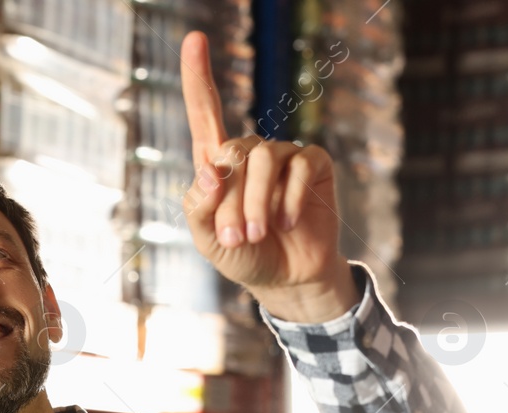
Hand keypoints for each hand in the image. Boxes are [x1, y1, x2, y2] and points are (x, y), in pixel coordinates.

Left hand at [179, 30, 358, 321]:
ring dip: (256, 204)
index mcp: (218, 163)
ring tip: (257, 236)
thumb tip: (209, 169)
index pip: (205, 113)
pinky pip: (300, 168)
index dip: (198, 76)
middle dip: (231, 200)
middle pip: (234, 151)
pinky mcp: (315, 166)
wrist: (285, 279)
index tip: (193, 39)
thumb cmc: (243, 255)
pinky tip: (289, 224)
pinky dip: (289, 201)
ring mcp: (284, 156)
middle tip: (236, 237)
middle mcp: (251, 152)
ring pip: (265, 160)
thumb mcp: (207, 239)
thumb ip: (199, 206)